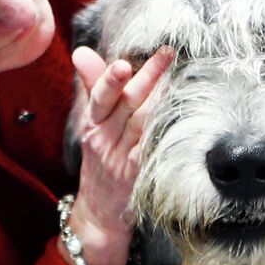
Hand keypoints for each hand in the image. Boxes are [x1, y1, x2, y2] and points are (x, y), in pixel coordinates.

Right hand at [60, 46, 172, 264]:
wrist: (99, 212)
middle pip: (127, 105)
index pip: (99, 97)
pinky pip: (153, 148)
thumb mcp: (90, 124)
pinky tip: (181, 114)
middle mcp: (105, 140)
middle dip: (147, 78)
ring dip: (162, 99)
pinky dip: (165, 130)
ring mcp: (122, 158)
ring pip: (143, 123)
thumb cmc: (99, 160)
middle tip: (166, 54)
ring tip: (178, 76)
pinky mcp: (139, 174)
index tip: (123, 62)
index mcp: (92, 124)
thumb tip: (83, 52)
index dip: (110, 80)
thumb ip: (92, 86)